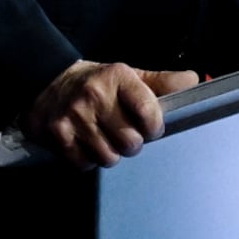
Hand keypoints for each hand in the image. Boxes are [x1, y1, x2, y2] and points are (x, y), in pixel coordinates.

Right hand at [26, 61, 203, 167]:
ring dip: (110, 153)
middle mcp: (95, 95)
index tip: (151, 128)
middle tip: (124, 134)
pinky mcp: (57, 133)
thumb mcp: (129, 76)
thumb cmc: (96, 82)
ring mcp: (74, 116)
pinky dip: (88, 159)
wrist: (45, 79)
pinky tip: (85, 143)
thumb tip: (193, 81)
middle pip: (130, 142)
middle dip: (131, 144)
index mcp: (118, 77)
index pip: (149, 112)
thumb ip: (162, 82)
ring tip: (103, 138)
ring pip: (109, 157)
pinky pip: (84, 163)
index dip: (155, 127)